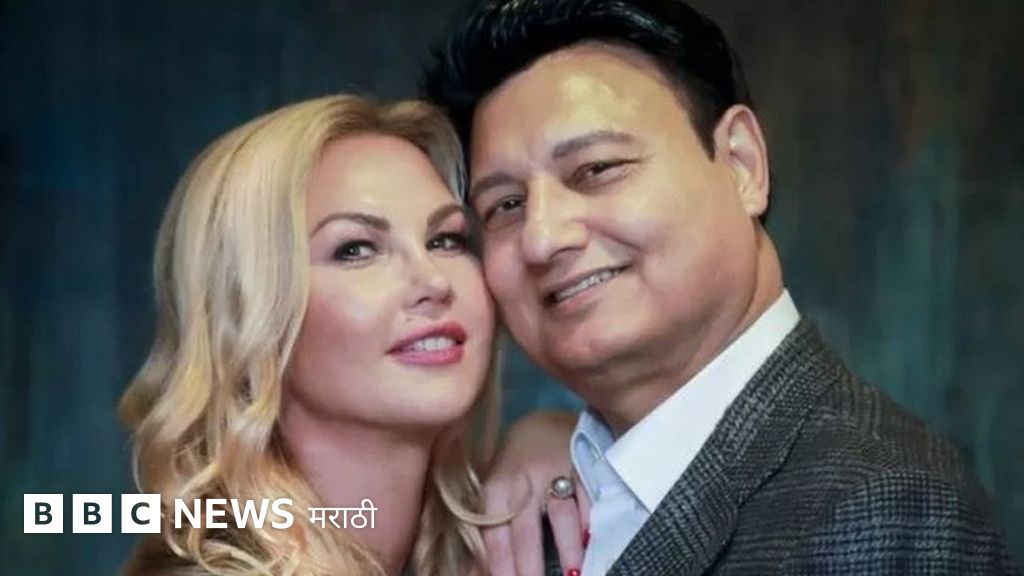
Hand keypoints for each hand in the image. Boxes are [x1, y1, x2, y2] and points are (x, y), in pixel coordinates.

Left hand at [482, 410, 590, 575]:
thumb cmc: (514, 465)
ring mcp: (553, 471)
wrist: (540, 422)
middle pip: (526, 533)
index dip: (501, 568)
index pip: (496, 539)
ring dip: (567, 548)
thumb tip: (475, 572)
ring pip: (560, 515)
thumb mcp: (495, 490)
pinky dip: (590, 520)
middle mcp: (522, 481)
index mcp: (495, 490)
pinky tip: (592, 541)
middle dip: (530, 568)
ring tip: (574, 575)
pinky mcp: (580, 463)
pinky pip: (587, 496)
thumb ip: (489, 528)